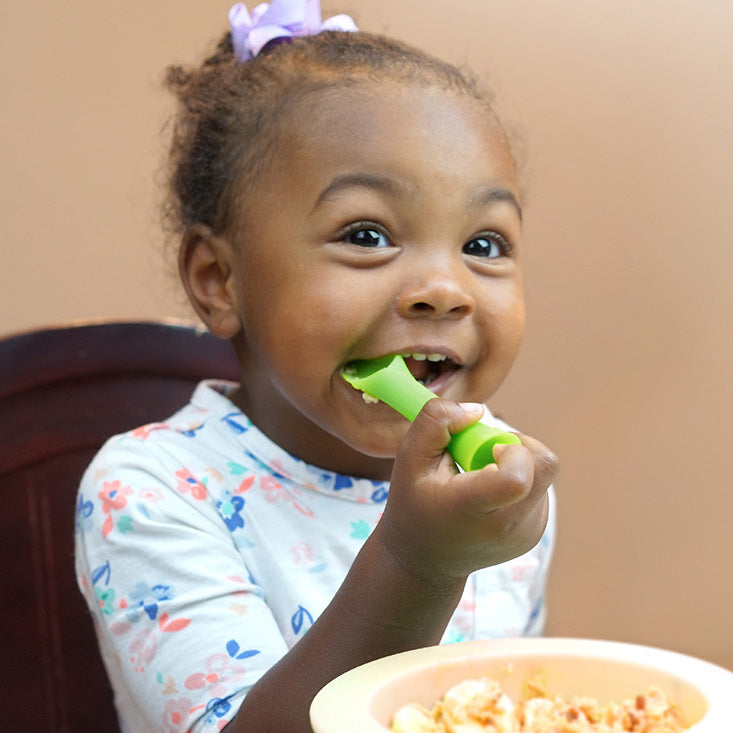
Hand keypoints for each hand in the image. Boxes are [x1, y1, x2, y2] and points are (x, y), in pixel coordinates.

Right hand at [374, 398, 557, 583]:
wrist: (426, 562)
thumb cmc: (414, 506)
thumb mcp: (408, 460)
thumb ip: (435, 422)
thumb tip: (478, 410)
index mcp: (471, 509)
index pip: (517, 478)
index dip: (510, 449)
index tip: (488, 449)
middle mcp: (507, 526)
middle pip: (545, 466)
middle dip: (519, 446)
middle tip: (486, 455)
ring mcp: (527, 532)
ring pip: (545, 472)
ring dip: (517, 462)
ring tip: (481, 479)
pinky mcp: (537, 531)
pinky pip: (542, 486)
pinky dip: (520, 479)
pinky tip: (491, 494)